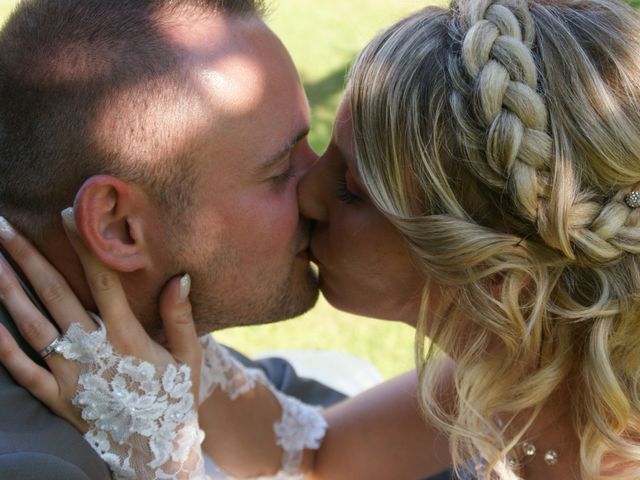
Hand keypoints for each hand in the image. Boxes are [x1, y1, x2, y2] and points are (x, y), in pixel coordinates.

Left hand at [0, 211, 201, 431]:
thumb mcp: (189, 357)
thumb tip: (179, 276)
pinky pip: (21, 372)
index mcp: (128, 336)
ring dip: (8, 292)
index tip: (67, 214)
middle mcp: (94, 351)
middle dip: (28, 257)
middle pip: (56, 295)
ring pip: (32, 327)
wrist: (155, 454)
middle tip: (3, 226)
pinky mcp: (56, 400)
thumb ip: (180, 316)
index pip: (103, 281)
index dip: (84, 246)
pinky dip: (1, 349)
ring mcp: (71, 376)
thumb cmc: (174, 399)